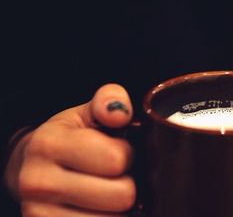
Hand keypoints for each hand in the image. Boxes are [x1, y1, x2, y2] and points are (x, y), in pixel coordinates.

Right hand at [5, 84, 135, 216]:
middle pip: (122, 195)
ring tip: (106, 189)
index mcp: (50, 144)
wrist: (31, 168)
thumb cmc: (67, 138)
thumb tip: (120, 112)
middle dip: (126, 181)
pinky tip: (99, 207)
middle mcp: (39, 182)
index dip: (126, 153)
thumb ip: (110, 101)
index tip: (117, 149)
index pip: (116, 158)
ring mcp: (40, 213)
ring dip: (119, 206)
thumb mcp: (86, 113)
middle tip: (114, 173)